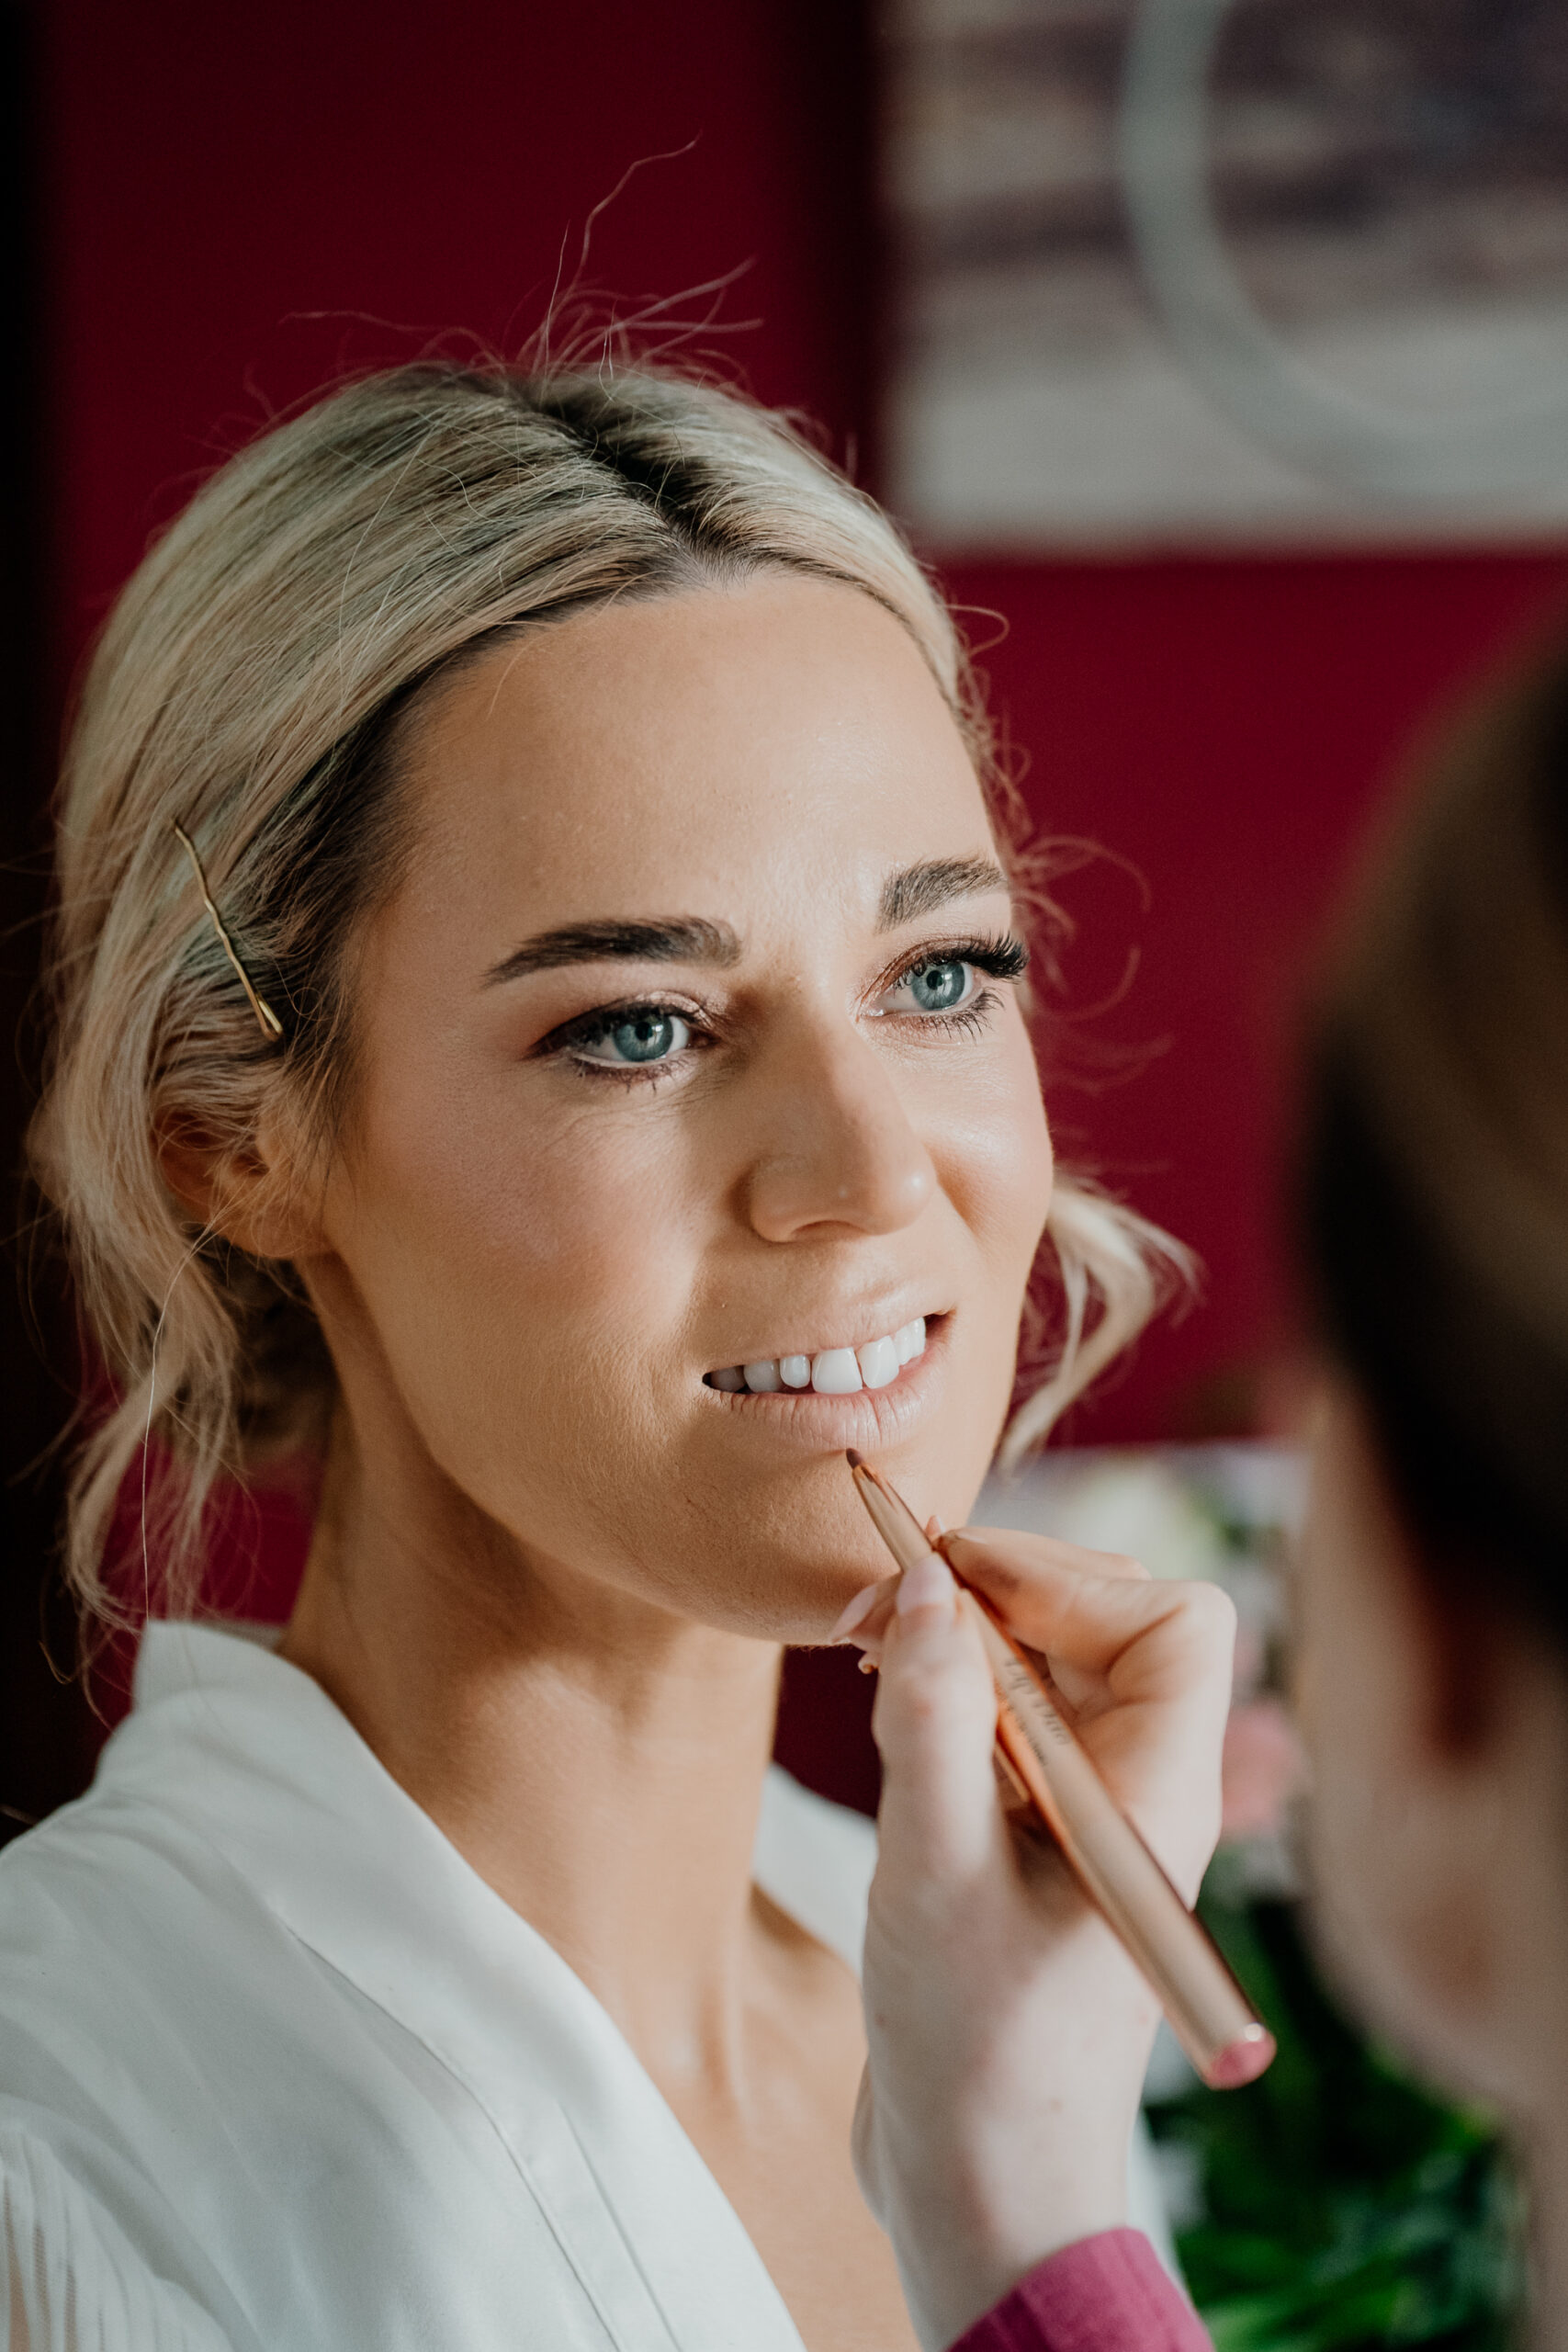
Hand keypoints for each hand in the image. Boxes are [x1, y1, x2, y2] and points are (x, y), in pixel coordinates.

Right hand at [845, 1527, 1234, 2351]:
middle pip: (1110, 1617)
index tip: (951, 1591)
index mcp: (1158, 1794)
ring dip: (965, 1632)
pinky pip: (1016, 1710)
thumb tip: (922, 1583)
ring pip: (1055, 1656)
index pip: (1175, 1620)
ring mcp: (1093, 1809)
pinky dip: (953, 1682)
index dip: (1068, 1580)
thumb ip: (933, 1718)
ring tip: (867, 1650)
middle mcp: (1143, 1788)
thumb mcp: (935, 1872)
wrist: (979, 2184)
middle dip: (999, 1589)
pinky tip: (887, 1701)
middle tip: (882, 1608)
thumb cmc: (974, 2050)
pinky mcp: (1041, 1830)